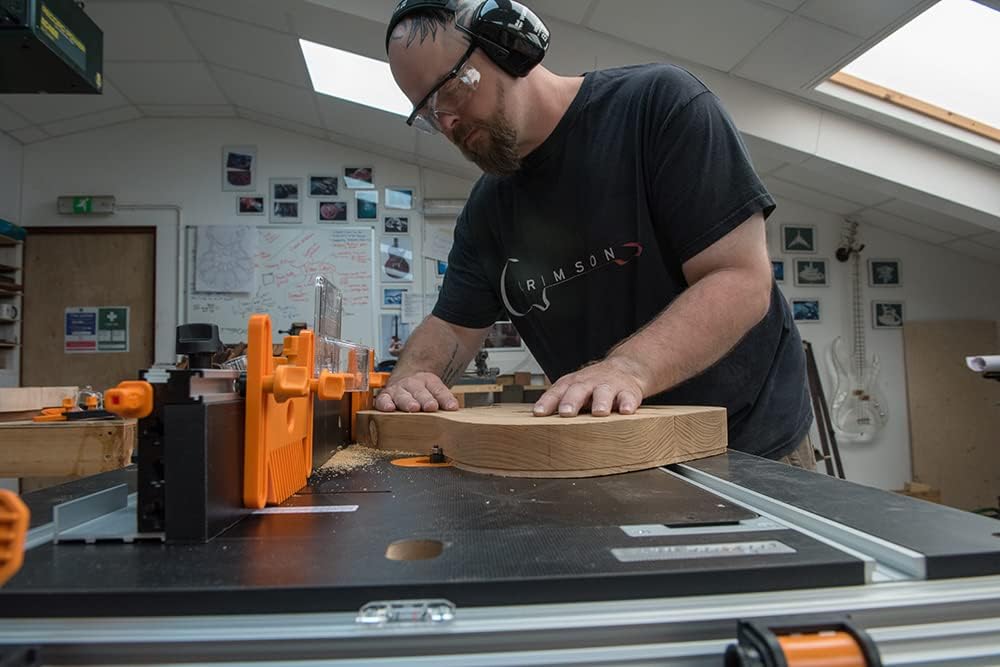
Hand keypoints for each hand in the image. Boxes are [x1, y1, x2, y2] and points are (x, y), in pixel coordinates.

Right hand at [374, 372, 459, 412]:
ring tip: (413, 408)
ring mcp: (398, 389)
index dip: (445, 398)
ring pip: (403, 395)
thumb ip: (445, 399)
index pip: (438, 389)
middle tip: (431, 406)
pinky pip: (383, 399)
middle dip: (425, 399)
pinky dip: (385, 403)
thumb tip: (453, 408)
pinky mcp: (385, 396)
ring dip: (408, 402)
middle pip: (420, 392)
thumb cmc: (422, 389)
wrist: (405, 378)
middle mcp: (412, 383)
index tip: (451, 407)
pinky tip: (389, 408)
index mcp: (428, 381)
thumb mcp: (436, 390)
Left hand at [532, 357, 647, 417]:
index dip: (547, 402)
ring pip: (603, 392)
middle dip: (571, 401)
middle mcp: (589, 383)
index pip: (556, 392)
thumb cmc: (593, 385)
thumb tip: (538, 427)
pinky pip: (628, 397)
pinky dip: (627, 403)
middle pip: (578, 390)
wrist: (625, 368)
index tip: (538, 413)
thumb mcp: (574, 390)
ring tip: (599, 412)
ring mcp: (609, 386)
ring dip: (601, 401)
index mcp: (572, 384)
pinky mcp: (628, 391)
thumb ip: (560, 404)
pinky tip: (626, 411)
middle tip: (566, 412)